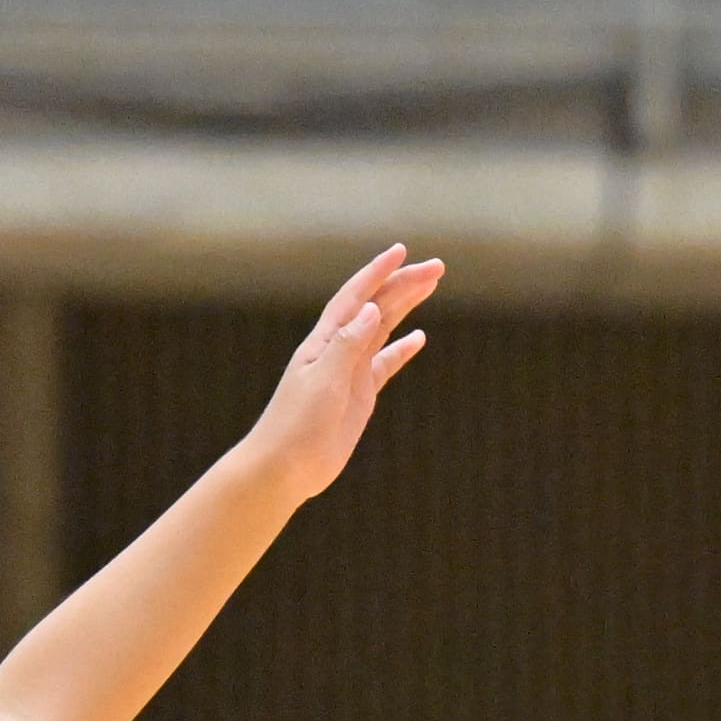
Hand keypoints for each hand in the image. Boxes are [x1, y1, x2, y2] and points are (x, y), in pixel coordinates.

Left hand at [247, 245, 441, 501]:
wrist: (283, 469)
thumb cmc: (295, 425)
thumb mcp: (323, 381)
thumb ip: (347, 345)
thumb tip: (370, 309)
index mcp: (323, 342)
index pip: (354, 297)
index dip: (377, 273)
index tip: (401, 251)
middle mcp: (337, 350)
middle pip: (375, 307)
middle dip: (403, 284)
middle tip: (437, 267)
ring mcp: (348, 372)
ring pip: (382, 329)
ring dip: (405, 306)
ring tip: (430, 285)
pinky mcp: (358, 395)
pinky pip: (384, 365)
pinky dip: (401, 350)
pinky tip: (418, 337)